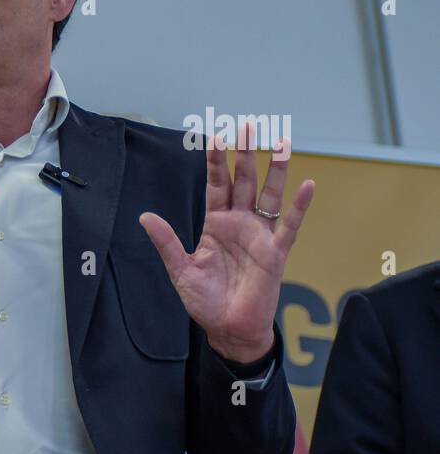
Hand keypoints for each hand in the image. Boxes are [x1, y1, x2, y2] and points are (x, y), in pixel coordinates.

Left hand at [139, 122, 314, 363]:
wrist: (227, 328)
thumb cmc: (205, 301)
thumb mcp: (180, 269)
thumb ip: (166, 242)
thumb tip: (145, 216)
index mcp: (216, 225)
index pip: (216, 186)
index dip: (216, 163)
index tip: (215, 137)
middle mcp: (239, 224)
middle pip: (244, 181)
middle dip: (246, 155)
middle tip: (249, 126)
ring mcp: (260, 235)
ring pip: (270, 195)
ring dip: (276, 170)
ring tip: (282, 142)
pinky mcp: (276, 252)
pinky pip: (290, 225)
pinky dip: (299, 205)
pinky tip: (307, 184)